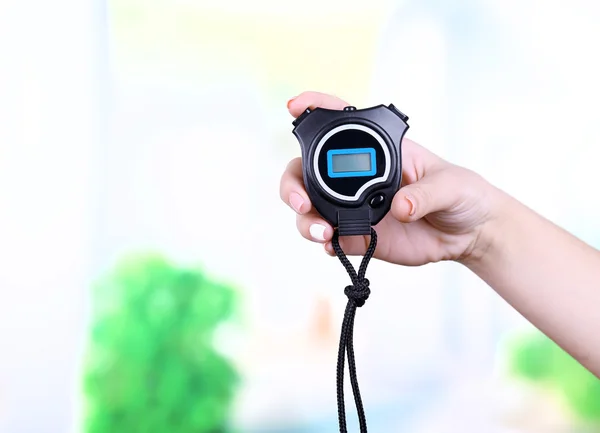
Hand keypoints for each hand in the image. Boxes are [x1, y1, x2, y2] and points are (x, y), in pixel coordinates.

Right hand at [280, 91, 502, 265]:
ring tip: (323, 233)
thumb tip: (399, 207)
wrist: (469, 234)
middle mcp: (357, 177)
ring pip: (311, 209)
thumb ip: (426, 194)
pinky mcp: (358, 235)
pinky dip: (324, 242)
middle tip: (302, 202)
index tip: (295, 106)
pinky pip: (330, 238)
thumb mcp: (451, 185)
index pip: (341, 123)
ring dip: (306, 220)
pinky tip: (331, 245)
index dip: (315, 108)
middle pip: (306, 171)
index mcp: (379, 151)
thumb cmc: (463, 194)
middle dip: (293, 185)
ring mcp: (354, 207)